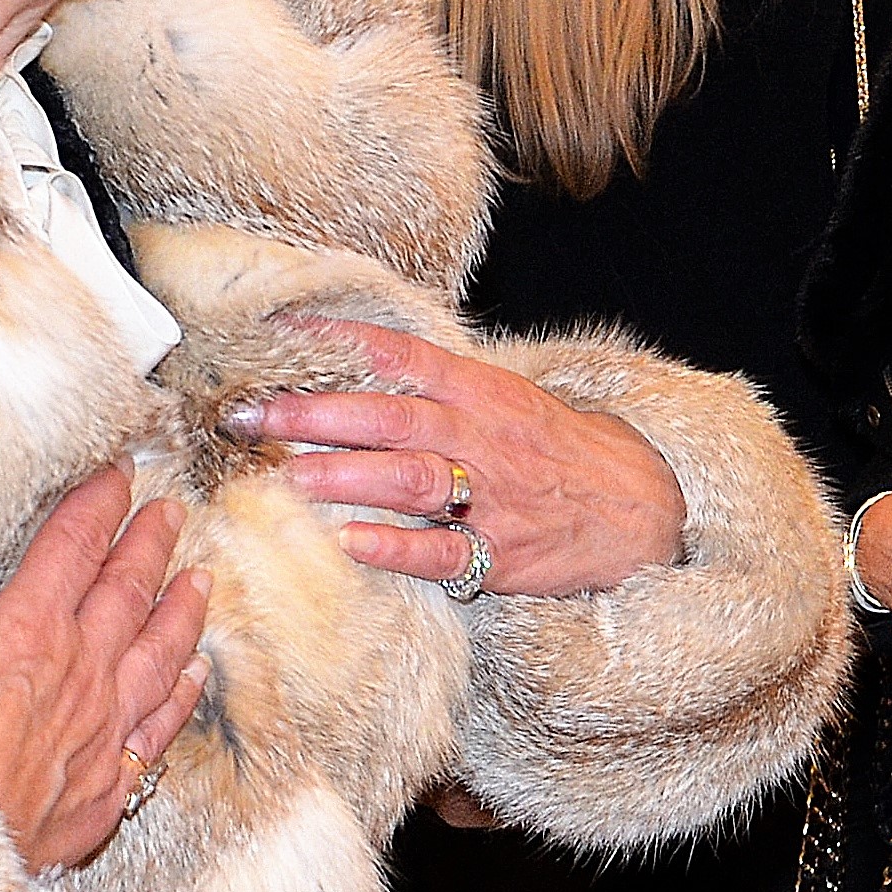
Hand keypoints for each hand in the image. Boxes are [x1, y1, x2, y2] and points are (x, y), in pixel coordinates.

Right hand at [0, 466, 209, 872]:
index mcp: (23, 630)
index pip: (71, 548)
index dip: (97, 505)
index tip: (117, 476)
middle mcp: (77, 671)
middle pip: (127, 589)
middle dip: (150, 543)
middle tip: (170, 511)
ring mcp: (102, 728)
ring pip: (160, 652)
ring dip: (182, 610)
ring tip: (203, 577)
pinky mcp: (109, 784)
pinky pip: (159, 727)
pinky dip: (181, 693)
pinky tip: (195, 674)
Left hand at [233, 321, 687, 598]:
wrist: (640, 508)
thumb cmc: (560, 452)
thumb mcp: (508, 400)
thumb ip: (441, 387)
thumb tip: (359, 369)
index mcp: (480, 391)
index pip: (399, 356)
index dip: (336, 344)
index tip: (274, 338)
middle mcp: (480, 436)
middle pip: (387, 418)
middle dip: (313, 417)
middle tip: (250, 419)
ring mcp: (490, 496)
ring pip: (407, 479)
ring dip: (342, 477)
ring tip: (285, 477)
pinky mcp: (498, 553)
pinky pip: (439, 552)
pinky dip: (394, 547)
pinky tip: (349, 544)